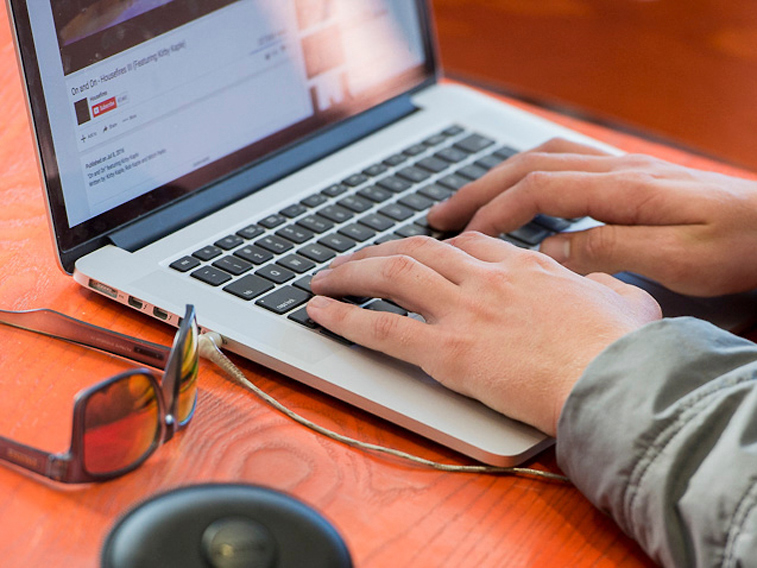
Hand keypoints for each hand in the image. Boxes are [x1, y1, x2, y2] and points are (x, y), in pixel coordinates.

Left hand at [307, 234, 660, 435]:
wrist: (619, 384)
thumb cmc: (625, 351)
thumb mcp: (627, 302)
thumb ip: (608, 284)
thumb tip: (609, 280)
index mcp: (526, 264)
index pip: (466, 244)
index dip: (432, 250)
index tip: (415, 257)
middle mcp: (488, 277)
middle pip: (419, 249)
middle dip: (380, 252)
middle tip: (354, 261)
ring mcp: (464, 310)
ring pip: (393, 275)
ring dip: (351, 272)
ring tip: (323, 278)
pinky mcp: (448, 351)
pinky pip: (381, 326)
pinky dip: (344, 317)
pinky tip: (318, 312)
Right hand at [427, 138, 756, 296]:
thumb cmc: (742, 245)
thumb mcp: (678, 259)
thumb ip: (609, 251)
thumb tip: (548, 252)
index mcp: (624, 188)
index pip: (539, 189)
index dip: (494, 212)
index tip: (462, 238)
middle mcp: (618, 171)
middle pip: (530, 166)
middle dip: (479, 190)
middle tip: (439, 214)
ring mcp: (624, 172)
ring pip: (544, 161)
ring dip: (499, 180)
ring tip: (467, 206)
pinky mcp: (632, 182)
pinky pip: (566, 167)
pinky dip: (530, 179)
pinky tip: (522, 200)